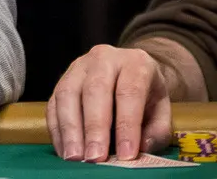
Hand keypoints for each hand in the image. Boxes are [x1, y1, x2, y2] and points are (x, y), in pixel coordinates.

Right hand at [47, 45, 172, 162]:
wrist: (130, 70)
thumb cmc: (147, 94)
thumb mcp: (162, 109)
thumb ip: (156, 130)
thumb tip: (140, 147)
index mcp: (135, 63)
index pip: (130, 92)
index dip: (127, 125)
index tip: (126, 155)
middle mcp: (104, 59)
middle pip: (95, 90)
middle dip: (94, 127)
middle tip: (95, 157)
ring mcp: (78, 67)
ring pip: (68, 94)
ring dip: (70, 129)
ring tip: (75, 157)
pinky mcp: (61, 79)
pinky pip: (53, 103)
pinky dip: (57, 129)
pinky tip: (64, 150)